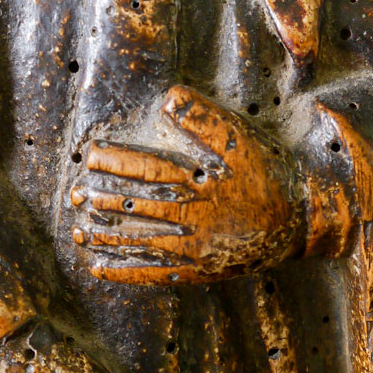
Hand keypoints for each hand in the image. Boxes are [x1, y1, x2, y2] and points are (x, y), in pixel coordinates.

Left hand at [70, 85, 302, 283]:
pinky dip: (124, 272)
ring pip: (140, 240)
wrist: (299, 223)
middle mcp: (192, 217)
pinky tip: (98, 268)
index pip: (149, 170)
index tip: (90, 155)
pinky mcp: (196, 271)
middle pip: (139, 205)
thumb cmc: (268, 177)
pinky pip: (154, 274)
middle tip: (73, 192)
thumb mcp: (242, 142)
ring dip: (106, 235)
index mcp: (199, 183)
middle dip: (104, 197)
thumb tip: (170, 98)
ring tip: (78, 228)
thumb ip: (205, 120)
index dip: (117, 162)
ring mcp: (192, 248)